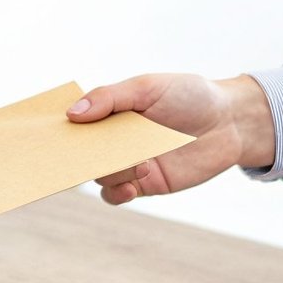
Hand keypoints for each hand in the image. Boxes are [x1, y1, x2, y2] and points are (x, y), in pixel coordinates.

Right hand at [66, 73, 275, 204]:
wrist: (231, 121)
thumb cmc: (191, 95)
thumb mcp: (148, 87)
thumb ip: (110, 98)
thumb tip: (72, 114)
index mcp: (110, 112)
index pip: (76, 122)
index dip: (61, 129)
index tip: (50, 134)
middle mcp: (115, 139)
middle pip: (82, 153)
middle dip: (78, 157)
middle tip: (82, 157)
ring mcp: (129, 162)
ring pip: (100, 176)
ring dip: (110, 173)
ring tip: (140, 163)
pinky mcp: (146, 183)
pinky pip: (118, 195)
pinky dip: (118, 193)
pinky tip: (132, 187)